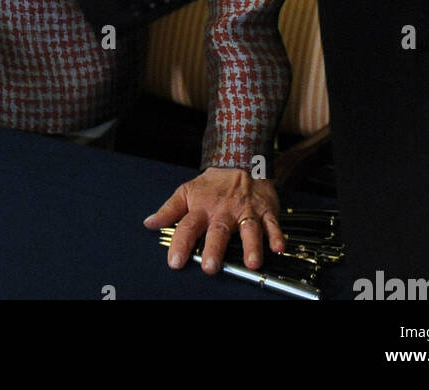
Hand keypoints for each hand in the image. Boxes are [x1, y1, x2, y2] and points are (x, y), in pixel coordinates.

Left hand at [146, 168, 284, 274]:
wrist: (239, 160)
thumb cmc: (212, 184)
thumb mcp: (187, 192)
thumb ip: (169, 210)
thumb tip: (149, 223)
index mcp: (203, 208)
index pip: (188, 226)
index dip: (180, 244)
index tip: (175, 262)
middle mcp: (224, 211)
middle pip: (219, 231)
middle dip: (214, 249)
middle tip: (210, 266)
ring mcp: (246, 211)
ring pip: (249, 229)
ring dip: (251, 246)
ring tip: (251, 263)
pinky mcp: (266, 211)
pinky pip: (273, 224)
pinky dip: (277, 235)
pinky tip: (278, 247)